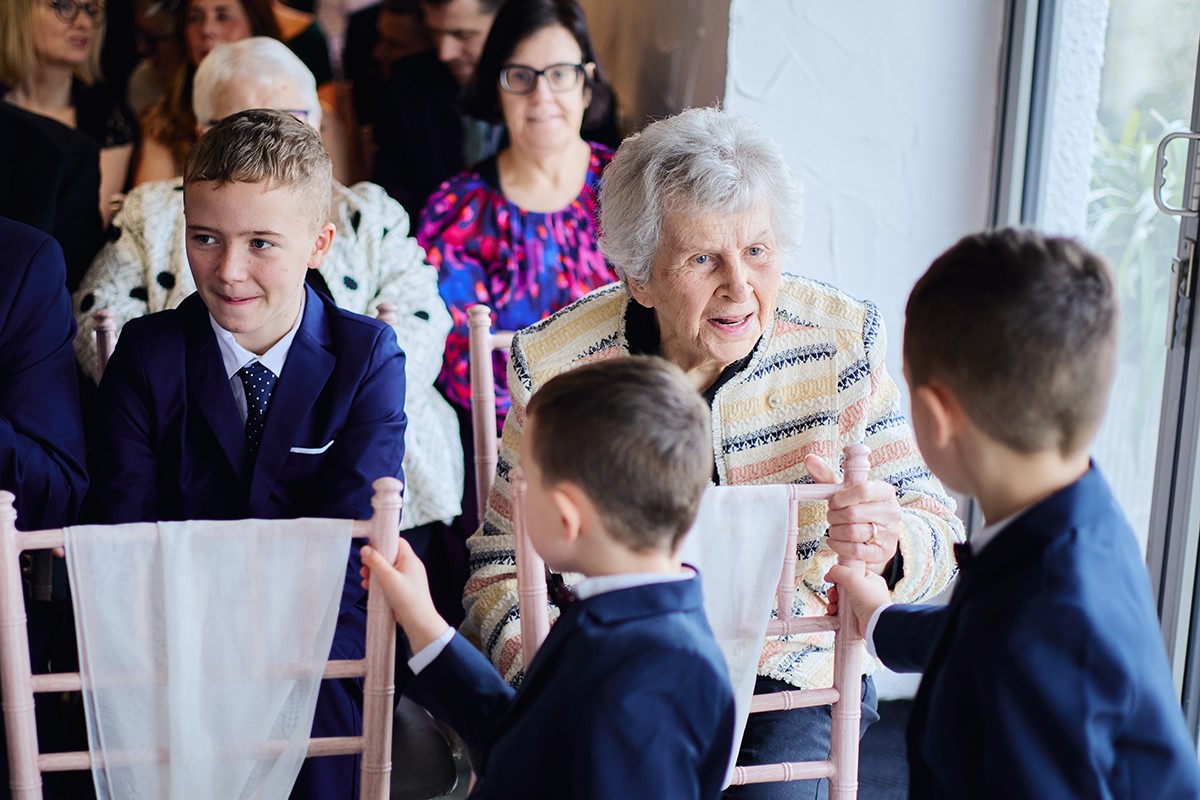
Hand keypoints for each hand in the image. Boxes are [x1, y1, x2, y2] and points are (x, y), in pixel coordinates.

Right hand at [360, 539, 448, 652]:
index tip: (370, 547)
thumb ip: (375, 561)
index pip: (397, 542)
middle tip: (364, 567)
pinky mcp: (403, 588)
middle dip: (375, 561)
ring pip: (387, 569)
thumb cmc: (407, 598)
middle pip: (389, 556)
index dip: (383, 542)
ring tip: (365, 579)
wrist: (418, 621)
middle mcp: (410, 566)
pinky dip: (379, 582)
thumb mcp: (388, 577)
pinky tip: (369, 588)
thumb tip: (365, 549)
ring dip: (374, 573)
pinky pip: (389, 580)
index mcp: (410, 559)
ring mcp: (407, 578)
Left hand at [804, 453, 900, 573]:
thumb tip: (809, 459)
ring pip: (852, 533)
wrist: (877, 535)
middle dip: (834, 516)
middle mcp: (892, 511)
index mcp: (885, 491)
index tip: (833, 502)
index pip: (862, 489)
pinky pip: (855, 550)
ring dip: (835, 531)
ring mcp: (890, 533)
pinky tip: (836, 541)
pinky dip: (839, 546)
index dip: (841, 497)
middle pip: (853, 513)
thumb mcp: (846, 491)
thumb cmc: (858, 508)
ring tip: (835, 528)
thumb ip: (827, 475)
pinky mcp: (884, 552)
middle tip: (832, 516)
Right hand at [824, 564, 889, 638]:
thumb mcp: (854, 579)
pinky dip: (834, 614)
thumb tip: (831, 572)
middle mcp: (867, 593)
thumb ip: (840, 572)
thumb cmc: (870, 600)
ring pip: (841, 601)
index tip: (830, 579)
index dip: (840, 576)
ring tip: (832, 608)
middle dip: (834, 592)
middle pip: (844, 588)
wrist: (876, 624)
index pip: (852, 574)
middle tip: (833, 596)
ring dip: (833, 604)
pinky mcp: (857, 618)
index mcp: (871, 580)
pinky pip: (841, 614)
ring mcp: (862, 606)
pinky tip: (832, 615)